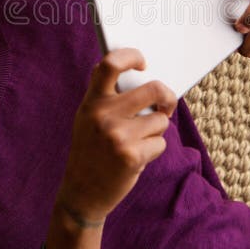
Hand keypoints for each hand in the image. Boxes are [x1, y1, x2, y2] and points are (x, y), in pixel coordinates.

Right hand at [56, 48, 176, 223]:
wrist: (82, 193)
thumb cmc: (90, 150)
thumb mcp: (86, 118)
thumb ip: (101, 93)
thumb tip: (120, 64)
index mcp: (92, 102)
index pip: (109, 65)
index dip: (130, 56)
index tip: (143, 63)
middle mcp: (103, 115)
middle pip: (153, 89)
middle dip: (167, 96)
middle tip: (166, 103)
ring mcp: (118, 136)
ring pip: (160, 120)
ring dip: (156, 131)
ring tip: (137, 142)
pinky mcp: (132, 156)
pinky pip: (160, 142)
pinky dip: (153, 150)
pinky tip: (136, 159)